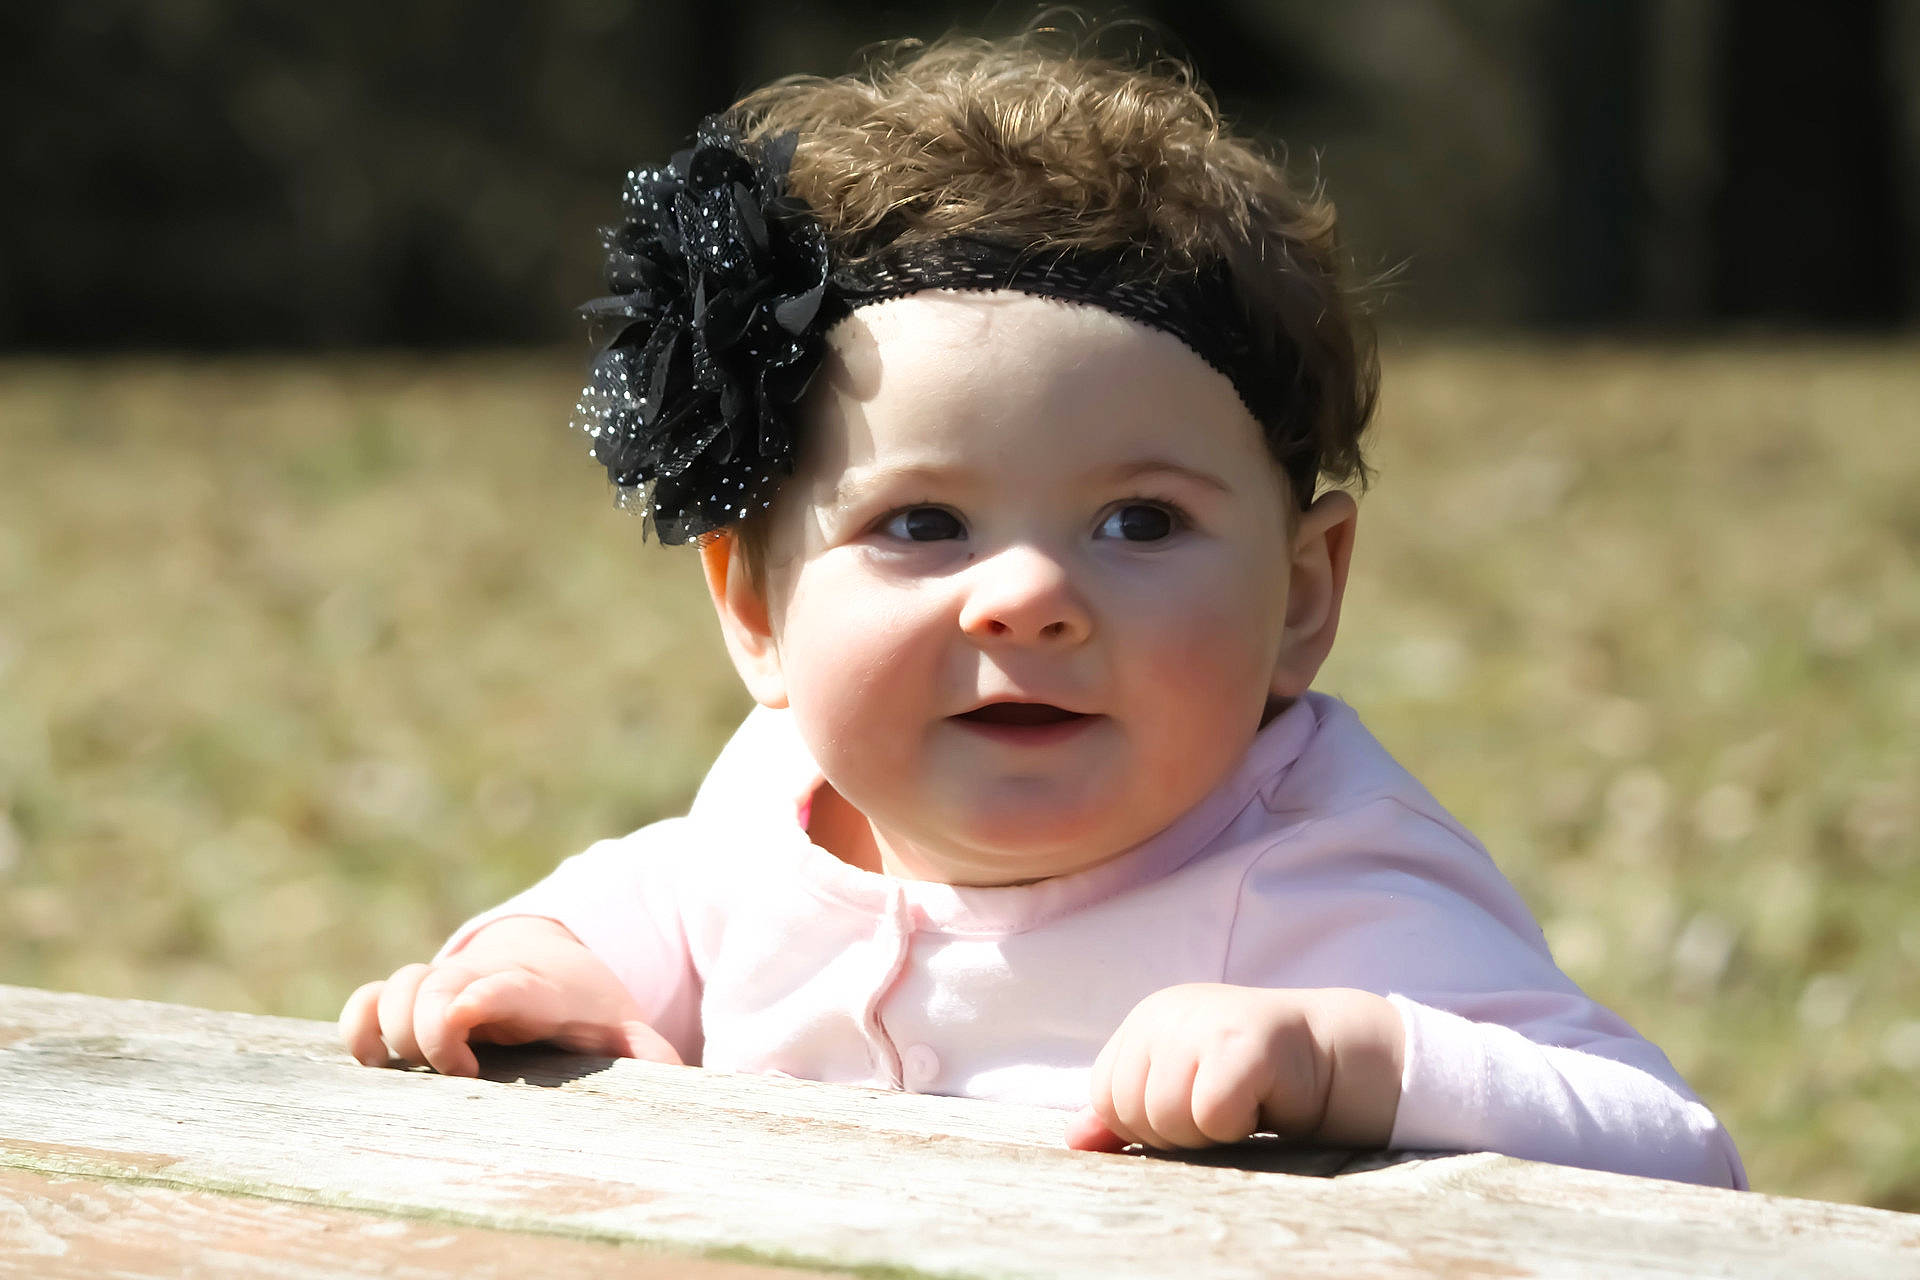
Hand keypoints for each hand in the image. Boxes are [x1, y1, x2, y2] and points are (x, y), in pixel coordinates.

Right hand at [337, 916, 681, 1076]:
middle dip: (430, 1033)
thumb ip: (644, 1053)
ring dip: (395, 1029)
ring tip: (427, 1066)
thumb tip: (675, 1077)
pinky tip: (372, 1063)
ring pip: (396, 987)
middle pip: (434, 989)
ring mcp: (441, 982)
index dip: (480, 1000)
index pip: (504, 987)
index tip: (465, 1031)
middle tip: (463, 1073)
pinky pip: (365, 999)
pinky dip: (358, 1026)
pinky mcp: (410, 996)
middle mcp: (480, 977)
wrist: (547, 958)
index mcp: (534, 988)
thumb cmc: (581, 1008)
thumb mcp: (619, 1029)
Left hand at [1066, 984, 1403, 1152]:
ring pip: (1167, 1118)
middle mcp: (1165, 1013)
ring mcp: (1202, 1022)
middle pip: (1130, 1111)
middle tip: (1220, 1108)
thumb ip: (1126, 1113)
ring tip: (1240, 1104)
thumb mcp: (1180, 1089)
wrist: (1329, 1056)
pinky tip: (1260, 1101)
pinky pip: (1211, 1115)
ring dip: (1207, 1132)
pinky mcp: (1242, 1042)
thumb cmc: (1251, 1079)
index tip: (1192, 1108)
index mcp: (1144, 1021)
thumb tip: (1074, 1141)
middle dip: (1175, 1133)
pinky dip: (1237, 1125)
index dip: (1145, 1124)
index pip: (1105, 1098)